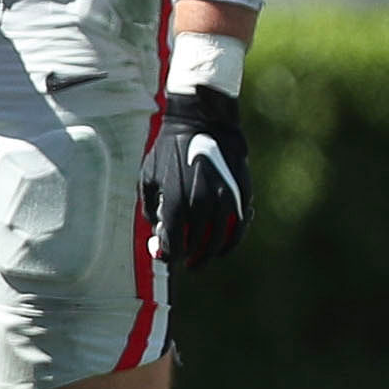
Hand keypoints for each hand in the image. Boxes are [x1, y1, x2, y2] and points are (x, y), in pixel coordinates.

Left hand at [149, 84, 250, 266]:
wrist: (201, 124)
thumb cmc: (168, 151)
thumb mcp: (148, 178)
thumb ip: (151, 209)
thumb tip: (159, 232)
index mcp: (176, 204)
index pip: (175, 246)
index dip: (172, 257)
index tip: (170, 258)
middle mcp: (201, 207)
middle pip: (198, 247)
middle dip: (192, 258)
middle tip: (188, 264)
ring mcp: (224, 201)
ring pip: (221, 241)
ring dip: (212, 253)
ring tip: (206, 258)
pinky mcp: (241, 195)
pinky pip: (239, 226)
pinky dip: (233, 239)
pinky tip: (225, 244)